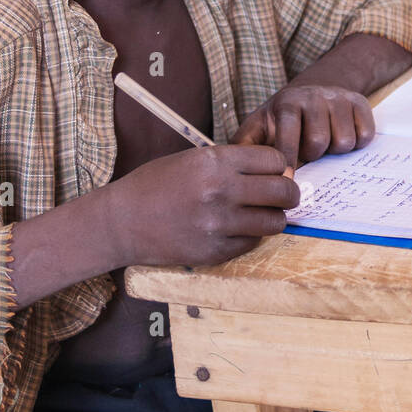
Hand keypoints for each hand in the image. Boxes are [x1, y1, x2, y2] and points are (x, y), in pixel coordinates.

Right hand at [110, 144, 299, 267]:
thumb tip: (278, 170)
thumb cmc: (157, 184)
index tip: (274, 172)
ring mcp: (219, 224)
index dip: (279, 166)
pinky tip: (235, 229)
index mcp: (215, 162)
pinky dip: (250, 236)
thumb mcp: (194, 159)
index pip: (275, 160)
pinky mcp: (216, 252)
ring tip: (259, 214)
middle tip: (282, 195)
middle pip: (283, 191)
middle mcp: (221, 191)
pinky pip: (253, 243)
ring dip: (273, 217)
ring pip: (275, 222)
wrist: (122, 221)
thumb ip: (233, 163)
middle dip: (288, 193)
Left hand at [233, 84, 374, 167]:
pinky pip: (365, 135)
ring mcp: (339, 98)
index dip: (289, 160)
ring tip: (325, 142)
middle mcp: (313, 96)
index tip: (288, 180)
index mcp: (286, 104)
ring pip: (343, 142)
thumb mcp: (260, 126)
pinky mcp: (361, 102)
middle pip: (318, 142)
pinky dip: (357, 143)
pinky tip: (343, 135)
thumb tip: (232, 170)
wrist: (317, 88)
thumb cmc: (284, 118)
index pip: (288, 135)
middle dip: (314, 155)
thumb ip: (246, 147)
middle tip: (310, 152)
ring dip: (335, 150)